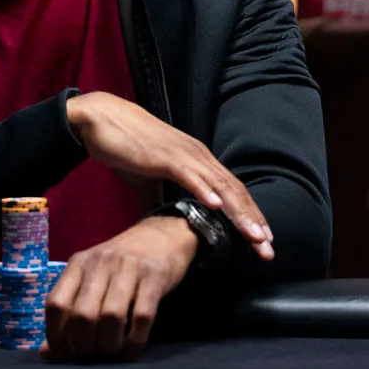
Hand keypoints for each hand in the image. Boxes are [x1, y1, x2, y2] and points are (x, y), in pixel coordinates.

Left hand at [42, 217, 196, 360]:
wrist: (162, 236)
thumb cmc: (120, 263)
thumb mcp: (91, 277)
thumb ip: (69, 309)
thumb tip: (46, 352)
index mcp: (78, 263)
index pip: (56, 304)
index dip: (55, 335)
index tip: (64, 354)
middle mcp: (100, 263)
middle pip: (82, 315)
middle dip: (84, 345)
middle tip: (92, 356)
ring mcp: (129, 268)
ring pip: (111, 317)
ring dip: (109, 345)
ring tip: (111, 354)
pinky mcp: (155, 277)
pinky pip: (142, 316)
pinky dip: (134, 341)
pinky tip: (131, 350)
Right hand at [67, 92, 273, 258]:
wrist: (101, 118)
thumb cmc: (125, 146)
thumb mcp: (148, 178)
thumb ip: (160, 196)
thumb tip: (163, 219)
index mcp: (197, 162)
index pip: (232, 192)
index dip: (249, 216)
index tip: (262, 241)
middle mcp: (198, 157)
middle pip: (234, 192)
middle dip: (253, 222)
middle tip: (267, 249)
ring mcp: (183, 155)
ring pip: (219, 187)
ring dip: (239, 213)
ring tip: (254, 236)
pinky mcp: (164, 156)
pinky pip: (189, 175)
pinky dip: (204, 190)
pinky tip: (217, 206)